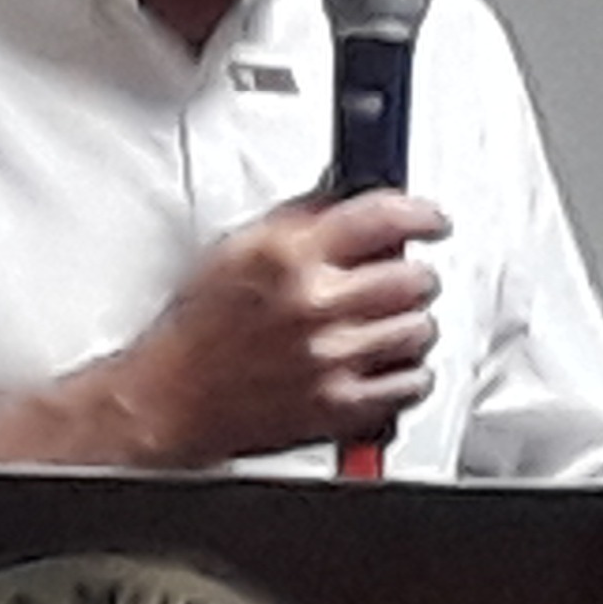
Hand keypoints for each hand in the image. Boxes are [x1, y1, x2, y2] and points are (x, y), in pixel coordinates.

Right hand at [0, 190, 448, 468]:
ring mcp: (331, 358)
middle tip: (399, 279)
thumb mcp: (236, 248)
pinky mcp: (339, 406)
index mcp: (288, 256)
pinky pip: (410, 384)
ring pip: (420, 329)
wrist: (170, 399)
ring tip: (384, 324)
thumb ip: (299, 220)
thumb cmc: (196, 329)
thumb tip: (346, 197)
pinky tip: (383, 364)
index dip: (422, 215)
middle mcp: (314, 305)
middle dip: (412, 274)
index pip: (385, 217)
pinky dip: (407, 374)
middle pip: (414, 277)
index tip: (432, 221)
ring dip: (410, 324)